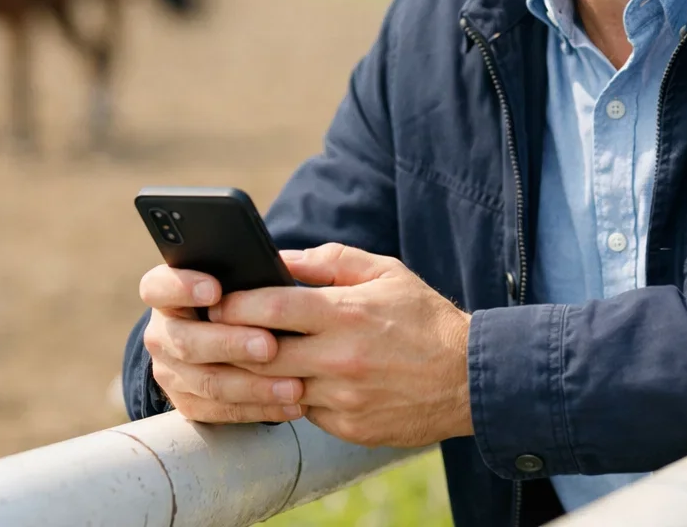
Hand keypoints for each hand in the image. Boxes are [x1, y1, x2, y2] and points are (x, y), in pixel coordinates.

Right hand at [139, 265, 305, 423]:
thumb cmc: (242, 294)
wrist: (230, 334)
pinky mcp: (188, 402)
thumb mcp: (240, 275)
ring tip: (292, 385)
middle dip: (231, 344)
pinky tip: (292, 405)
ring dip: (253, 385)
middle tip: (269, 345)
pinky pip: (222, 411)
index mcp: (167, 293)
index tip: (215, 289)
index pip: (159, 286)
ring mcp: (171, 371)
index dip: (182, 287)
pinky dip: (260, 408)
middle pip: (186, 341)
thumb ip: (251, 269)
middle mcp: (162, 333)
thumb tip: (284, 267)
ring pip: (208, 382)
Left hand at [214, 243, 473, 448]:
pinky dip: (293, 397)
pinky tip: (290, 382)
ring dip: (257, 375)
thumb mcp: (385, 272)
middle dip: (231, 342)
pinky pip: (304, 413)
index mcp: (346, 313)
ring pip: (276, 389)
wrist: (471, 377)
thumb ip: (330, 261)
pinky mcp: (350, 428)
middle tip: (215, 332)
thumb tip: (281, 257)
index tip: (216, 298)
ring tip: (244, 358)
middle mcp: (340, 358)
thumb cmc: (425, 318)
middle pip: (260, 354)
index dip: (235, 303)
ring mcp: (343, 398)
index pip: (271, 306)